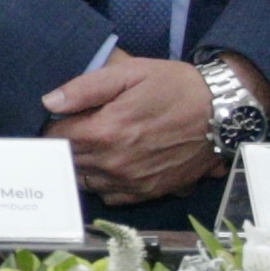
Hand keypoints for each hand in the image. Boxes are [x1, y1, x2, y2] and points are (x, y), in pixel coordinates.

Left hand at [40, 50, 226, 207]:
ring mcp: (131, 181)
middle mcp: (114, 163)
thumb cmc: (174, 87)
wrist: (220, 112)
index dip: (53, 126)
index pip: (56, 138)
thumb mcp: (130, 73)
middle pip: (68, 161)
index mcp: (105, 131)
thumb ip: (85, 88)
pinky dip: (104, 183)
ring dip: (83, 166)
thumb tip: (49, 102)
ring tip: (94, 147)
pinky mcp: (147, 192)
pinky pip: (110, 197)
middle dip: (66, 146)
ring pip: (85, 181)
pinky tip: (113, 164)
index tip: (60, 118)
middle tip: (76, 129)